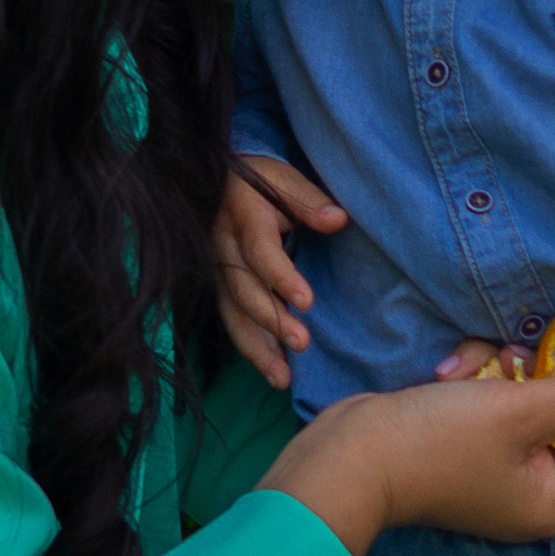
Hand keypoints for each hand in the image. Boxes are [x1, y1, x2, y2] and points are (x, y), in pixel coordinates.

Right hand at [213, 156, 345, 387]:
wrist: (217, 182)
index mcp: (242, 216)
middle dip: (270, 319)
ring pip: (232, 313)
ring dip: (257, 347)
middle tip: (302, 344)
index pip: (260, 251)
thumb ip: (308, 199)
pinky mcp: (219, 287)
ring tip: (282, 377)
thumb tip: (338, 219)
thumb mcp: (282, 178)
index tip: (306, 302)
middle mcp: (223, 247)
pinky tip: (274, 373)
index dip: (281, 277)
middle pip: (243, 289)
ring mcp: (218, 270)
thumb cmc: (260, 180)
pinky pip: (231, 321)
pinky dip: (251, 348)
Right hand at [259, 350, 554, 555]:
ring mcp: (505, 467)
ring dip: (513, 371)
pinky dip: (481, 378)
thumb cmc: (435, 443)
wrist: (347, 458)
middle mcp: (540, 490)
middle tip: (542, 352)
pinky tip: (452, 372)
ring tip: (484, 365)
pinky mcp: (473, 442)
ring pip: (541, 402)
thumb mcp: (518, 410)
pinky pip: (501, 400)